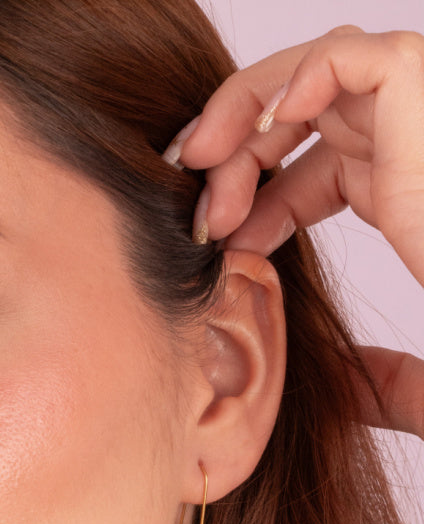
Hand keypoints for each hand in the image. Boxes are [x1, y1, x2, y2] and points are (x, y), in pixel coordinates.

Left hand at [167, 26, 423, 438]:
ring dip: (246, 114)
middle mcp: (406, 144)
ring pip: (310, 75)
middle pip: (297, 116)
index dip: (248, 198)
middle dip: (232, 150)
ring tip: (205, 167)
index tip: (211, 242)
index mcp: (401, 191)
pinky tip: (262, 135)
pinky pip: (348, 57)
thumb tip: (343, 397)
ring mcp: (416, 116)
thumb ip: (381, 380)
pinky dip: (295, 81)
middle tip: (191, 199)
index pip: (304, 173)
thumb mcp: (422, 375)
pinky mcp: (420, 90)